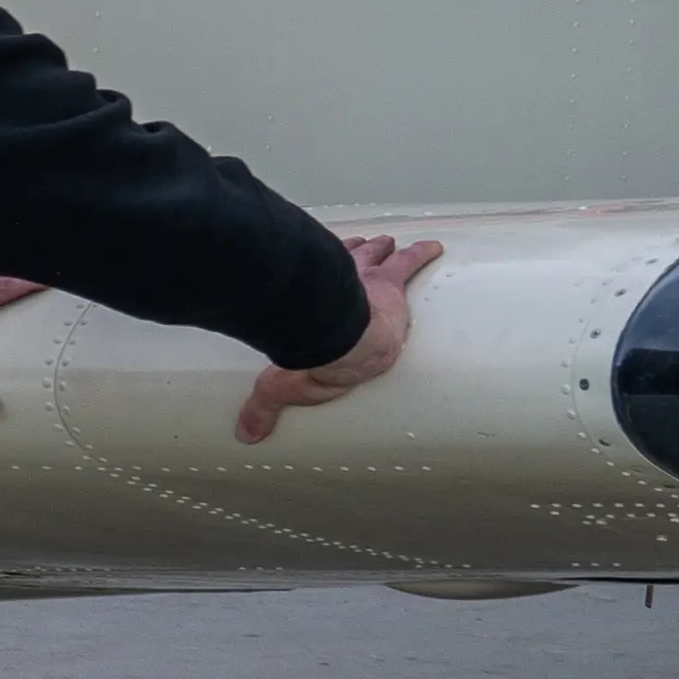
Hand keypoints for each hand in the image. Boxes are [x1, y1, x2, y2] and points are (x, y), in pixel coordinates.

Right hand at [236, 234, 443, 444]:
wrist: (346, 341)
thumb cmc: (317, 360)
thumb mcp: (283, 386)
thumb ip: (265, 406)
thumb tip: (246, 434)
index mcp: (314, 311)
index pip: (316, 291)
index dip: (320, 282)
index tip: (319, 278)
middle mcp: (338, 289)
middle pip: (348, 265)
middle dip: (354, 256)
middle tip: (362, 249)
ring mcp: (366, 283)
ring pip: (375, 259)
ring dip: (381, 251)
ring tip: (388, 244)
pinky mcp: (392, 285)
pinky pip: (409, 262)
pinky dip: (421, 253)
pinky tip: (433, 247)